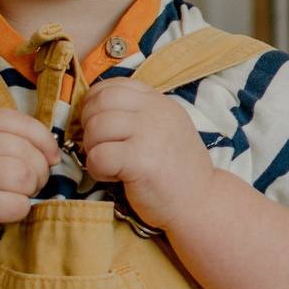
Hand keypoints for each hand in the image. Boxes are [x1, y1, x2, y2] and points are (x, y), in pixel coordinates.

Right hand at [0, 107, 60, 241]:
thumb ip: (7, 136)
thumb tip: (52, 151)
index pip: (21, 122)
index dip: (44, 141)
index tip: (51, 156)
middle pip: (27, 153)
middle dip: (39, 170)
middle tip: (30, 181)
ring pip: (24, 177)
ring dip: (30, 189)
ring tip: (19, 193)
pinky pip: (14, 205)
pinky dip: (20, 208)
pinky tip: (8, 207)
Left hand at [75, 80, 215, 229]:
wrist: (200, 203)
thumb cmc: (176, 171)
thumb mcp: (165, 129)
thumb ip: (139, 114)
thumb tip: (95, 109)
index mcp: (160, 102)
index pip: (114, 85)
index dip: (94, 102)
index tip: (96, 122)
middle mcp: (156, 112)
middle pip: (101, 102)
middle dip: (88, 123)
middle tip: (98, 145)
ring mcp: (149, 134)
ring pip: (96, 127)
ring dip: (92, 148)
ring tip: (108, 163)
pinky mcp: (140, 161)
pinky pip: (98, 156)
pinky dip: (96, 169)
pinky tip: (112, 176)